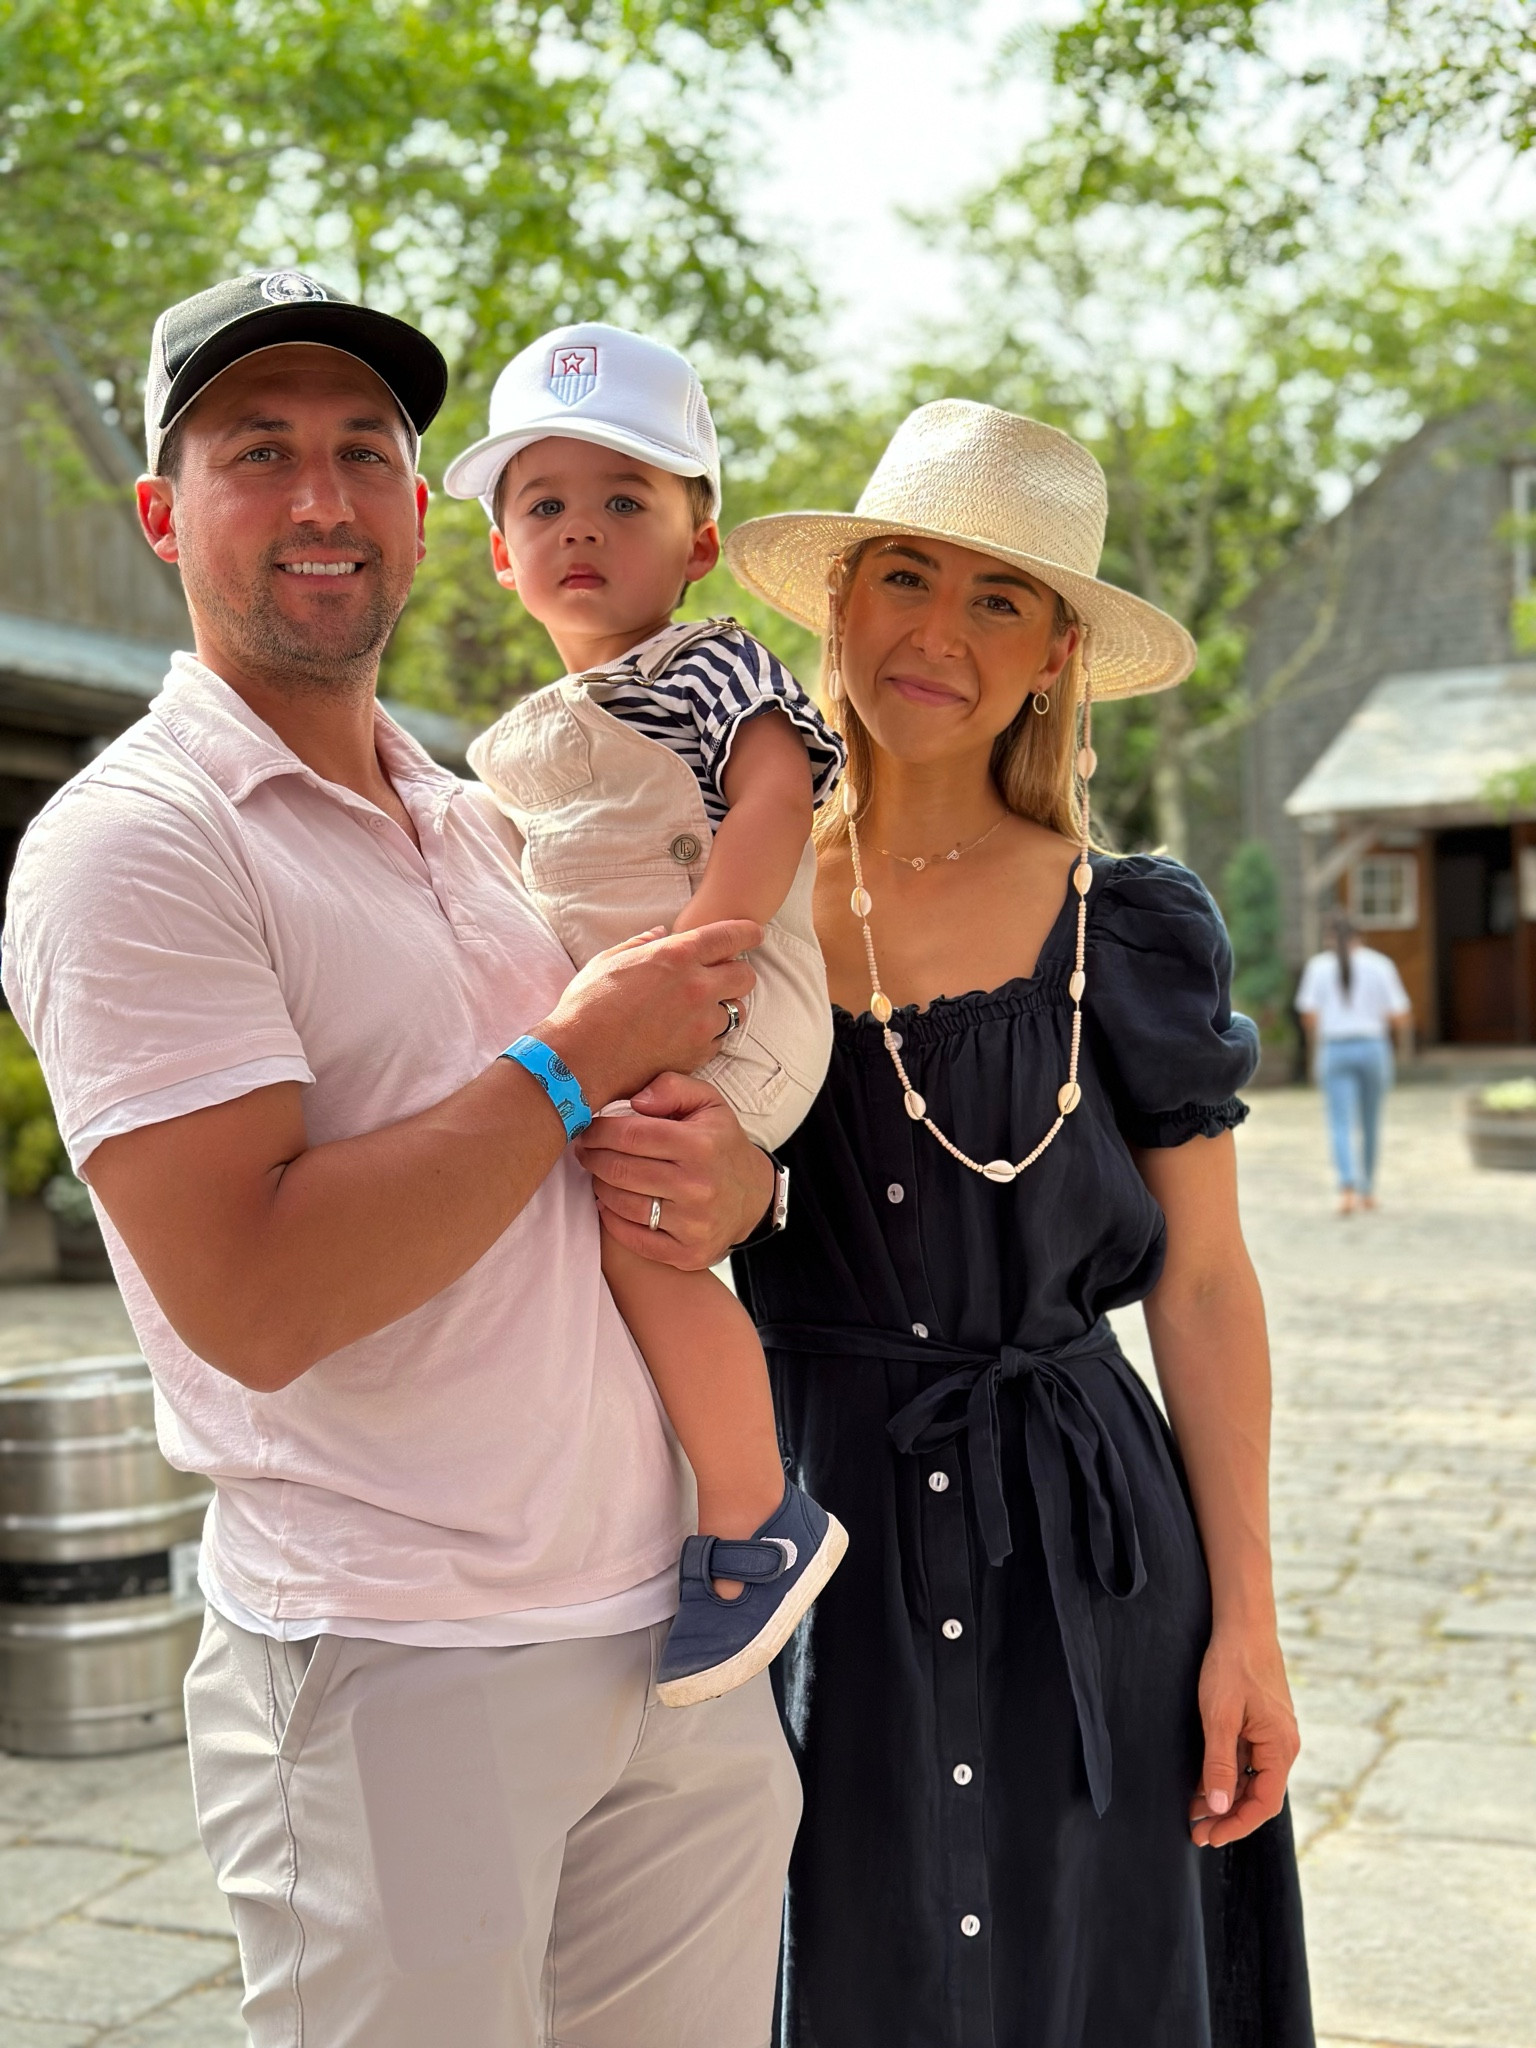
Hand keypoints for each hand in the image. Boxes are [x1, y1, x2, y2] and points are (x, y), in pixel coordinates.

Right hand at [538, 921, 759, 1108]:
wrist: (579, 1060)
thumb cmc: (587, 1007)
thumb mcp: (608, 961)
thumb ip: (641, 944)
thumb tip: (659, 933)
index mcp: (676, 956)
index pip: (731, 936)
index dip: (747, 933)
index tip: (754, 934)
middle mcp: (696, 987)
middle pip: (745, 975)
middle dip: (737, 973)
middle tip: (721, 977)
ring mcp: (701, 1024)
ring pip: (737, 1011)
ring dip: (723, 1008)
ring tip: (698, 1011)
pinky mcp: (698, 1054)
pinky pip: (719, 1040)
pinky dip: (709, 1036)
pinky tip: (686, 1035)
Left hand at [572, 1071, 776, 1271]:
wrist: (753, 1198)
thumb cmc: (720, 1145)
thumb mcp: (708, 1103)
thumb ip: (672, 1087)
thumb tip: (635, 1101)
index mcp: (700, 1145)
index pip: (630, 1135)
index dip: (599, 1131)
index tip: (588, 1129)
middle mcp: (698, 1187)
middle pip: (620, 1170)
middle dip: (593, 1158)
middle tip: (585, 1150)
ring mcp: (693, 1224)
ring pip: (621, 1203)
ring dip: (600, 1186)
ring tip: (600, 1173)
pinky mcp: (687, 1253)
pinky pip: (631, 1236)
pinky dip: (612, 1218)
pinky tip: (611, 1202)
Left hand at [1189, 1622, 1300, 1847]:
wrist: (1243, 1625)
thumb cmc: (1232, 1667)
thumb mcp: (1220, 1718)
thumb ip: (1220, 1765)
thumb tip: (1220, 1808)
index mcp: (1281, 1748)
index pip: (1264, 1803)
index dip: (1237, 1825)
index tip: (1210, 1836)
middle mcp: (1283, 1746)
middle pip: (1258, 1795)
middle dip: (1228, 1816)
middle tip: (1196, 1831)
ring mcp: (1274, 1735)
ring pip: (1251, 1778)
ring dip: (1225, 1797)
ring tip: (1194, 1812)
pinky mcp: (1262, 1724)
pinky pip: (1247, 1760)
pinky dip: (1227, 1775)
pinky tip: (1202, 1783)